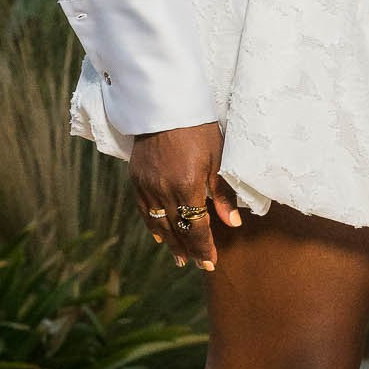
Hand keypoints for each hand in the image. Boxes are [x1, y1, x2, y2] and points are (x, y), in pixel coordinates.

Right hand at [130, 123, 240, 271]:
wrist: (164, 104)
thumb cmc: (198, 128)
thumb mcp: (217, 158)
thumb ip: (222, 194)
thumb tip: (232, 223)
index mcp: (187, 185)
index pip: (196, 227)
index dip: (203, 247)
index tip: (210, 262)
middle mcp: (164, 190)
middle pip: (177, 229)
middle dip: (189, 249)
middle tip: (197, 264)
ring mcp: (147, 185)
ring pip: (159, 223)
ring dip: (170, 242)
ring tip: (179, 258)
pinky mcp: (136, 178)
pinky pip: (144, 209)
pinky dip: (153, 225)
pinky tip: (160, 235)